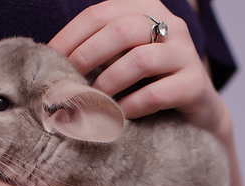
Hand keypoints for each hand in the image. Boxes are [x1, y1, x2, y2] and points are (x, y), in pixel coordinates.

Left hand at [48, 0, 226, 133]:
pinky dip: (131, 106)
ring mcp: (186, 54)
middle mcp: (171, 25)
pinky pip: (156, 94)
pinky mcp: (195, 85)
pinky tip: (120, 115)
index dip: (69, 37)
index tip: (48, 60)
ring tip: (94, 101)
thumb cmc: (147, 83)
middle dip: (87, 57)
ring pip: (139, 60)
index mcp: (146, 9)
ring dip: (108, 84)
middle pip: (121, 31)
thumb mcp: (121, 59)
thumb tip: (47, 63)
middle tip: (68, 82)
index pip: (99, 13)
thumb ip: (95, 52)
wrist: (196, 113)